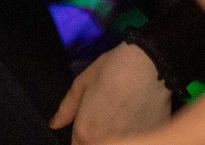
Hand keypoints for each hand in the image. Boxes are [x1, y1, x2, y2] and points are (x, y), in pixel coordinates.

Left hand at [52, 43, 170, 142]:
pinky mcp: (149, 140)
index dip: (80, 139)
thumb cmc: (111, 71)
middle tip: (104, 117)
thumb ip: (67, 109)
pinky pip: (135, 141)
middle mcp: (106, 143)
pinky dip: (133, 136)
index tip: (87, 126)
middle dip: (95, 138)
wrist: (150, 66)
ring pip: (114, 144)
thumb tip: (54, 125)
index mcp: (86, 132)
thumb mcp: (82, 84)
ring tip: (120, 117)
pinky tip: (136, 120)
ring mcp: (129, 144)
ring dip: (114, 137)